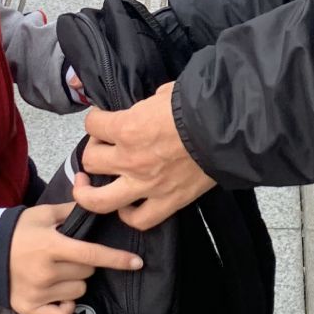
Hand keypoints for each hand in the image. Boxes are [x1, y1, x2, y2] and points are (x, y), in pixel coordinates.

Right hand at [7, 202, 141, 313]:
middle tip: (68, 255)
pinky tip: (59, 296)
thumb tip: (90, 191)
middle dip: (86, 263)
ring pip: (78, 291)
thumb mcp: (42, 214)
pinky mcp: (29, 308)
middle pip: (88, 272)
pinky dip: (65, 307)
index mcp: (52, 246)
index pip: (92, 254)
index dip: (117, 259)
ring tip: (58, 272)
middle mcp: (46, 272)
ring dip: (75, 282)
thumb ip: (70, 210)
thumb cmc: (16, 231)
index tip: (137, 263)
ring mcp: (38, 293)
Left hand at [75, 83, 215, 230]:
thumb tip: (144, 108)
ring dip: (88, 193)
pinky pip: (138, 220)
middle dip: (93, 152)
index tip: (102, 120)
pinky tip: (126, 207)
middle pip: (90, 161)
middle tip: (102, 148)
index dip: (95, 120)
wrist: (225, 130)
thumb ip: (145, 105)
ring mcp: (145, 185)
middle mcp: (129, 159)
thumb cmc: (196, 107)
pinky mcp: (166, 202)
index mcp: (126, 128)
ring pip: (98, 200)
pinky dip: (128, 216)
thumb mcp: (163, 93)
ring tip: (88, 186)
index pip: (92, 125)